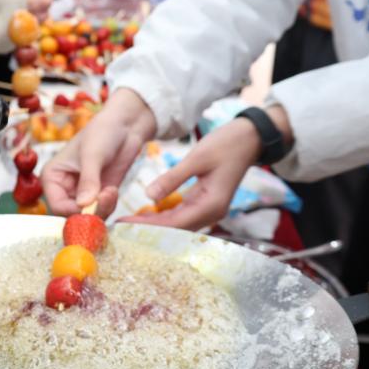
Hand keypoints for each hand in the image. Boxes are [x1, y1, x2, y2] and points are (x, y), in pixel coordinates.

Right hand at [41, 88, 156, 216]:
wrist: (125, 125)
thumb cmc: (102, 132)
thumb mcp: (93, 155)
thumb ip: (88, 180)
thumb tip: (83, 205)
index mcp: (52, 177)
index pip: (57, 206)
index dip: (73, 211)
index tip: (92, 204)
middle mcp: (64, 188)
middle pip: (72, 215)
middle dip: (91, 211)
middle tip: (106, 195)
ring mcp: (82, 193)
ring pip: (88, 216)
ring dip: (102, 208)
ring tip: (111, 190)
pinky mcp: (98, 195)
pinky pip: (101, 211)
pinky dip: (109, 206)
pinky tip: (113, 190)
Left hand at [119, 106, 289, 230]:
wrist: (249, 139)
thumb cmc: (226, 145)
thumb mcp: (197, 158)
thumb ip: (173, 178)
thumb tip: (148, 197)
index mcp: (211, 205)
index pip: (174, 223)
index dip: (147, 226)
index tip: (124, 224)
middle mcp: (211, 213)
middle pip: (174, 228)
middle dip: (147, 228)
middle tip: (119, 225)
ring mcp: (209, 210)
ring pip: (177, 223)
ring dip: (154, 223)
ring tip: (128, 221)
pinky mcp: (205, 203)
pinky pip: (181, 214)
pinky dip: (163, 215)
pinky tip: (146, 213)